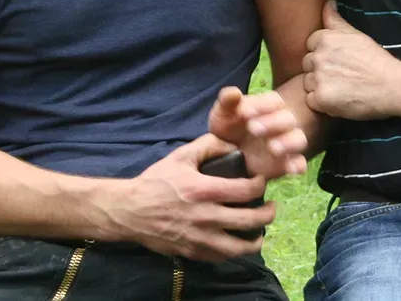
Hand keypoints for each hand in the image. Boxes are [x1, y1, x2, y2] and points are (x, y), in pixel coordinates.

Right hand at [105, 134, 275, 260]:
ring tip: (260, 232)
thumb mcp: (180, 157)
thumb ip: (207, 145)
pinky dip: (233, 251)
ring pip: (239, 247)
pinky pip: (220, 257)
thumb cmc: (156, 182)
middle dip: (267, 214)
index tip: (261, 182)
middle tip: (271, 208)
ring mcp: (199, 238)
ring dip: (255, 240)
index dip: (260, 185)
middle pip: (249, 220)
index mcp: (204, 190)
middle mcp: (205, 216)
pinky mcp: (192, 252)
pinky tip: (237, 242)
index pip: (245, 190)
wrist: (129, 211)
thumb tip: (231, 143)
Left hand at [207, 87, 307, 179]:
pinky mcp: (285, 164)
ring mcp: (286, 143)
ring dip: (288, 142)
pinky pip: (299, 163)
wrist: (225, 155)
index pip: (273, 100)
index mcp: (268, 107)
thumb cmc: (228, 127)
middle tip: (252, 129)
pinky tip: (291, 169)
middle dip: (272, 123)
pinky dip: (298, 165)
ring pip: (298, 139)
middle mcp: (281, 123)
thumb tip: (233, 92)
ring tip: (273, 148)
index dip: (262, 105)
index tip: (244, 112)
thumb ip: (226, 101)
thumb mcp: (223, 114)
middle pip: (287, 118)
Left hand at [303, 2, 400, 119]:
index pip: (310, 45)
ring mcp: (319, 78)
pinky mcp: (321, 99)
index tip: (339, 61)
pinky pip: (311, 100)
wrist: (392, 86)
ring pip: (307, 82)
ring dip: (320, 86)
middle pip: (307, 64)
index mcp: (325, 39)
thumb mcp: (356, 35)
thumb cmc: (376, 61)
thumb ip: (336, 20)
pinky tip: (339, 99)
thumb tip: (327, 3)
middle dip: (320, 70)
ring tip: (341, 88)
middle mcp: (319, 57)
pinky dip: (322, 102)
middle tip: (342, 75)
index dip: (324, 54)